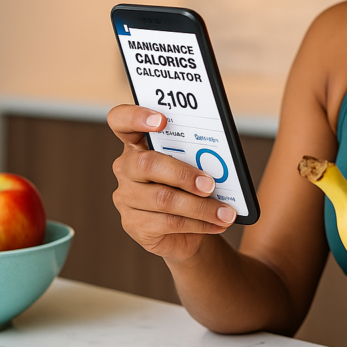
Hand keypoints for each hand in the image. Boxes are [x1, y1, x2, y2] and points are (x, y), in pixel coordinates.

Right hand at [109, 104, 237, 261]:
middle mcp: (126, 167)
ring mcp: (126, 197)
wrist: (186, 230)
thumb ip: (197, 157)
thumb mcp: (194, 166)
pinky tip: (216, 223)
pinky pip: (167, 222)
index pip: (121, 120)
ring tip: (225, 212)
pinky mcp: (132, 224)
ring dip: (200, 207)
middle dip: (183, 174)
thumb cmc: (190, 188)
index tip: (161, 120)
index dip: (136, 116)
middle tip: (209, 184)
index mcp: (138, 143)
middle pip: (146, 164)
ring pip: (162, 199)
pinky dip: (197, 223)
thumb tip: (220, 159)